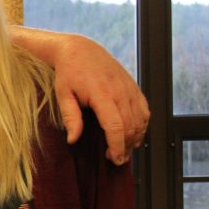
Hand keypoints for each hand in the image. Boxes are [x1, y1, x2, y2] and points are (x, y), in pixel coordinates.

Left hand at [53, 34, 149, 164]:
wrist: (81, 50)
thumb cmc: (69, 72)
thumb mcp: (63, 95)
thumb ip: (70, 118)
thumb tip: (73, 140)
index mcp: (101, 93)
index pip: (115, 125)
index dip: (117, 145)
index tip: (115, 158)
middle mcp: (120, 90)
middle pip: (131, 126)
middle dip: (126, 146)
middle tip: (116, 159)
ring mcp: (129, 88)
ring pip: (141, 119)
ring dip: (136, 138)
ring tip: (124, 150)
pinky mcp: (134, 87)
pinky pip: (145, 110)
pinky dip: (142, 125)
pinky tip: (133, 134)